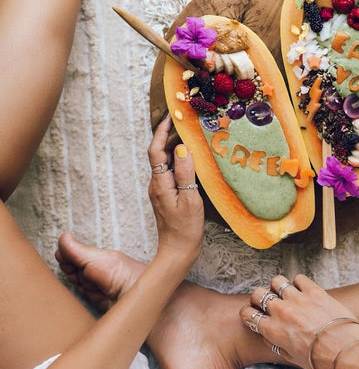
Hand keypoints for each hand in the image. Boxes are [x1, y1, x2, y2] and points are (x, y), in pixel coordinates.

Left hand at [147, 115, 203, 257]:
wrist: (177, 252)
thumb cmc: (185, 229)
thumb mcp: (190, 199)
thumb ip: (185, 172)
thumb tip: (182, 148)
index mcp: (160, 182)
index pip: (155, 149)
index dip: (161, 131)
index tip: (170, 117)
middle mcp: (156, 183)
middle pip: (160, 152)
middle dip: (170, 135)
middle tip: (187, 123)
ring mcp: (160, 190)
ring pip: (166, 162)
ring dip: (176, 147)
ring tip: (191, 136)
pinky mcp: (167, 195)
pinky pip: (171, 171)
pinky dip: (180, 161)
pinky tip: (192, 160)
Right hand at [240, 274, 358, 368]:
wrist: (346, 353)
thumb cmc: (321, 361)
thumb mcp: (292, 359)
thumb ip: (276, 345)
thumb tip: (270, 336)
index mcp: (273, 330)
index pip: (248, 314)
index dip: (248, 314)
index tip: (253, 314)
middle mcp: (281, 312)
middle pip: (258, 293)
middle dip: (259, 297)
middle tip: (267, 302)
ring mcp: (297, 299)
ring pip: (277, 281)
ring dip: (279, 287)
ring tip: (286, 294)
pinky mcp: (313, 291)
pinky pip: (298, 278)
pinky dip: (299, 283)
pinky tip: (304, 291)